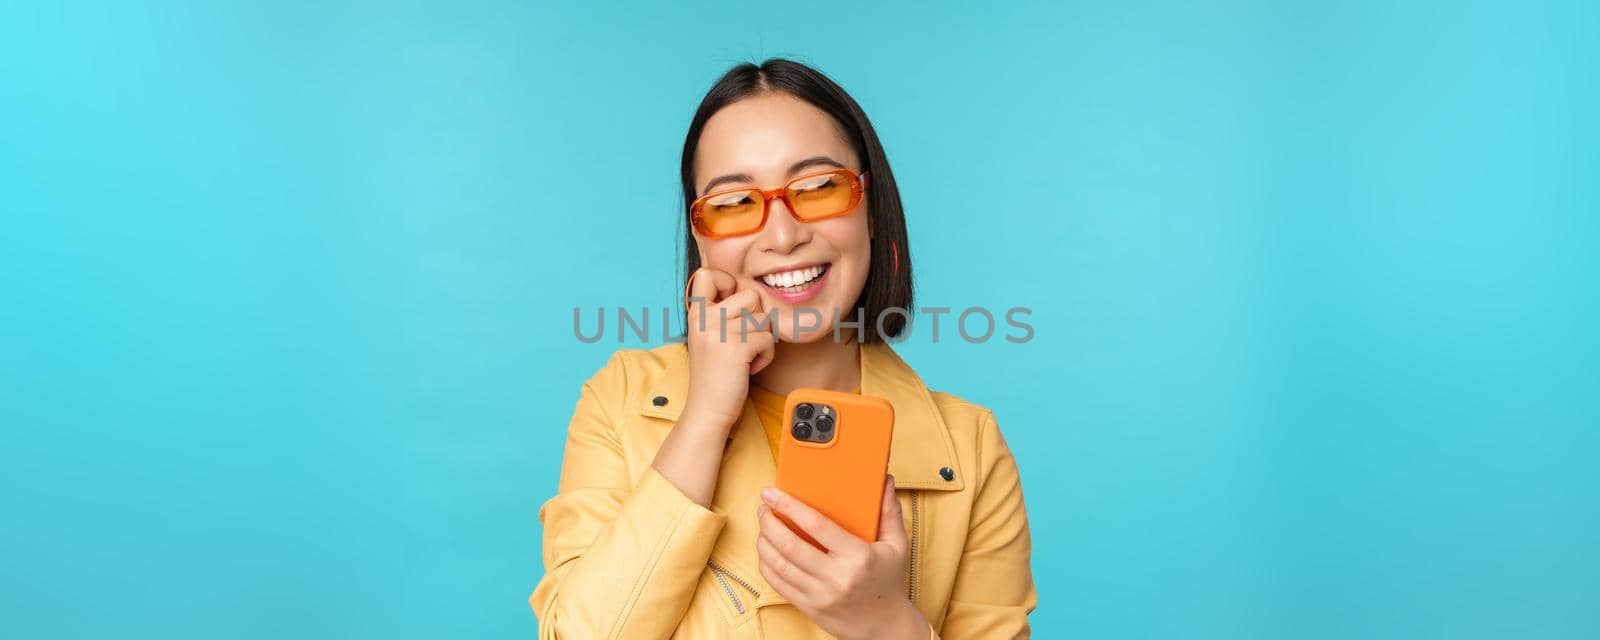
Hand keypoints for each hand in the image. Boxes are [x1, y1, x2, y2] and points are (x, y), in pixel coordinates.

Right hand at [682, 267, 776, 427]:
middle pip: (750, 296)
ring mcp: (719, 332)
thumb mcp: (709, 337)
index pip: (707, 274)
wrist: (708, 410)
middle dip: (757, 320)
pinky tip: (749, 367)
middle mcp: (705, 318)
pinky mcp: (736, 348)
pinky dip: (766, 355)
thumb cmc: (715, 374)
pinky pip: (768, 338)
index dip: (728, 283)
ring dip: (763, 339)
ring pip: (764, 318)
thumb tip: (752, 294)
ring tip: (746, 356)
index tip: (731, 307)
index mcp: (696, 314)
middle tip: (743, 342)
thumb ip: (721, 313)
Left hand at [756, 476, 929, 639]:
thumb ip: (889, 511)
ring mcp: (820, 595)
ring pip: (779, 565)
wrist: (887, 627)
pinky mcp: (810, 608)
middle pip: (790, 544)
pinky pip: (778, 585)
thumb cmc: (889, 582)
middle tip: (763, 507)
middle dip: (769, 522)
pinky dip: (766, 565)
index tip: (772, 492)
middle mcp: (836, 576)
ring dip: (764, 542)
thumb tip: (885, 479)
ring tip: (762, 526)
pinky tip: (766, 552)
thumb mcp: (896, 545)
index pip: (816, 525)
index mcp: (857, 556)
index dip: (789, 506)